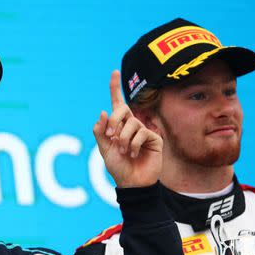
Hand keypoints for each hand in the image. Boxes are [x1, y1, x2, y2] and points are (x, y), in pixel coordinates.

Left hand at [93, 70, 162, 187]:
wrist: (131, 183)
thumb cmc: (118, 167)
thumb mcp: (104, 149)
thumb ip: (101, 132)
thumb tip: (103, 112)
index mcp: (118, 126)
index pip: (117, 104)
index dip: (115, 88)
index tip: (114, 72)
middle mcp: (132, 125)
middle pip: (122, 110)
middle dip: (114, 122)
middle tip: (111, 138)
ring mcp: (144, 130)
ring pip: (131, 124)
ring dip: (123, 139)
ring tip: (124, 152)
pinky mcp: (154, 138)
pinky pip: (141, 133)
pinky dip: (133, 145)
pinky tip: (134, 154)